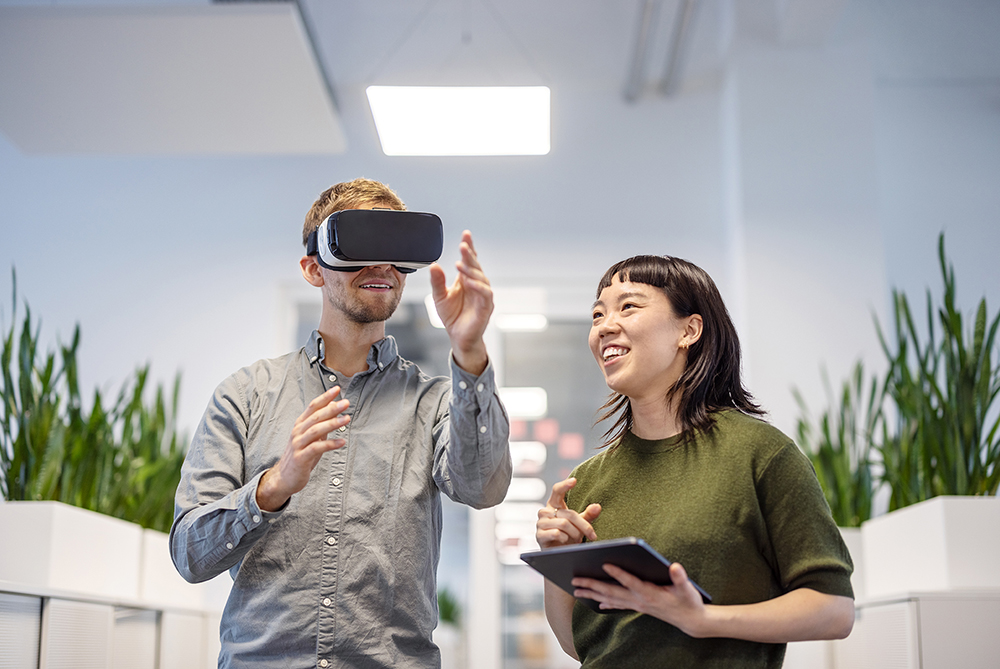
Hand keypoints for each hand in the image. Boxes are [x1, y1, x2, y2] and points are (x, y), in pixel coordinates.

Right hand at [256, 387, 349, 511]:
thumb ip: (321, 425)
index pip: (313, 407)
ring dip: (333, 423)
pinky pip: (317, 448)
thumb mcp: (311, 438)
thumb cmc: (300, 456)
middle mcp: (298, 432)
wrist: (284, 478)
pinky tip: (342, 442)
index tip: (337, 389)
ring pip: (316, 430)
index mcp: (300, 425)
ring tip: (347, 419)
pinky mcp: (301, 458)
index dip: (324, 397)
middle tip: (346, 402)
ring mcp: (298, 444)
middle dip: (332, 408)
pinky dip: (330, 444)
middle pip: (316, 416)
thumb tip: (334, 409)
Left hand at [429, 230, 492, 374]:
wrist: (458, 337)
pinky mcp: (486, 307)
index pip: (469, 260)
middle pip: (476, 266)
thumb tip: (433, 265)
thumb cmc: (452, 316)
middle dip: (470, 255)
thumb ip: (437, 281)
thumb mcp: (439, 296)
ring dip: (472, 270)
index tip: (466, 235)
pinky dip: (478, 287)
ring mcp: (483, 295)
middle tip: (463, 245)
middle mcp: (476, 285)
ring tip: (460, 264)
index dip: (469, 247)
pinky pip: (485, 294)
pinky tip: (468, 282)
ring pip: (481, 278)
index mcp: (466, 279)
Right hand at [536, 478, 601, 548]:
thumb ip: (588, 515)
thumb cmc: (568, 535)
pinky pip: (556, 533)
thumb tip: (597, 506)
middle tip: (592, 534)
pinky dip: (565, 538)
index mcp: (554, 505)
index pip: (557, 491)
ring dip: (575, 533)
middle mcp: (545, 512)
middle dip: (583, 525)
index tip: (574, 480)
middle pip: (568, 513)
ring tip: (577, 538)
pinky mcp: (539, 535)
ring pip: (563, 524)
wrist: (558, 552)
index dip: (564, 485)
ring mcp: (540, 523)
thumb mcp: (580, 524)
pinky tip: (565, 541)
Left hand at [571, 562, 707, 635]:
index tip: (604, 564)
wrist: (691, 620)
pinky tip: (597, 603)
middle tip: (574, 580)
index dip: (618, 573)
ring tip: (575, 590)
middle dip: (592, 585)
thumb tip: (675, 567)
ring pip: (610, 599)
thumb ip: (680, 578)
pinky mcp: (638, 607)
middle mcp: (639, 600)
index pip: (630, 581)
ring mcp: (637, 605)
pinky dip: (605, 603)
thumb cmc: (689, 601)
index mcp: (649, 593)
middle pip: (611, 592)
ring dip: (592, 594)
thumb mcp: (688, 589)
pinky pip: (617, 605)